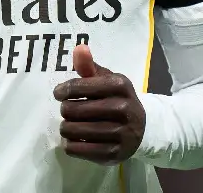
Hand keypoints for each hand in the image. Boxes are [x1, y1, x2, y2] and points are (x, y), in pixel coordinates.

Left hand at [53, 44, 145, 164]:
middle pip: (74, 110)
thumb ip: (89, 66)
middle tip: (67, 110)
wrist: (143, 127)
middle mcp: (122, 108)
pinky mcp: (115, 154)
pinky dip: (70, 145)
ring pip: (74, 131)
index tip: (59, 94)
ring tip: (69, 125)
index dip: (63, 90)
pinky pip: (79, 150)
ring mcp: (120, 133)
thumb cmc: (117, 99)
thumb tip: (79, 48)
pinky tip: (73, 140)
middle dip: (65, 110)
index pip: (79, 86)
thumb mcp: (107, 79)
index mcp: (119, 85)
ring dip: (66, 128)